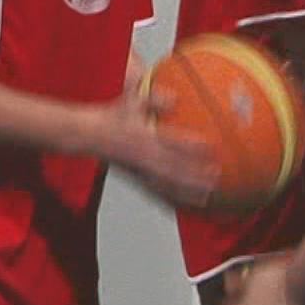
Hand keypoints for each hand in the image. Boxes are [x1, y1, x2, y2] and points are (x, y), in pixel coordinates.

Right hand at [96, 80, 217, 208]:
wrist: (87, 135)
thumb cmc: (112, 116)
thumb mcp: (131, 101)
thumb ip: (154, 98)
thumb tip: (174, 97)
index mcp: (143, 137)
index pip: (171, 142)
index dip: (191, 145)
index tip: (211, 147)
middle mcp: (142, 156)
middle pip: (173, 169)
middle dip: (194, 174)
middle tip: (216, 177)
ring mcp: (139, 171)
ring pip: (166, 185)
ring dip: (186, 192)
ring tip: (207, 197)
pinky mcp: (136, 180)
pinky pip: (156, 193)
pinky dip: (171, 201)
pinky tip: (185, 206)